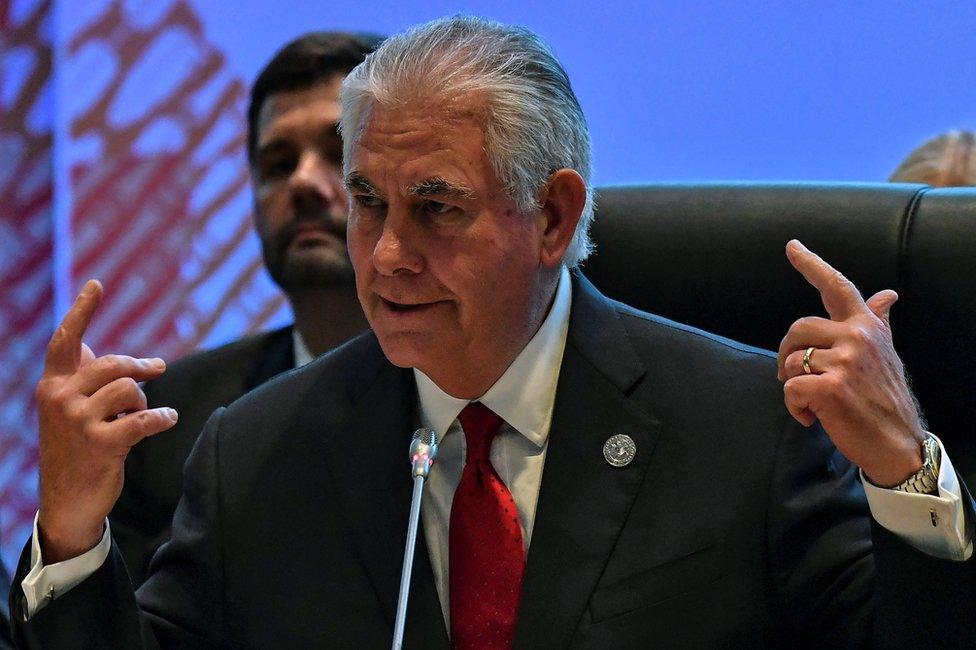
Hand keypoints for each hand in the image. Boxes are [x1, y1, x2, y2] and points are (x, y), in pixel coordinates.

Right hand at [36, 280, 177, 562]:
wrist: (66, 502)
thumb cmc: (74, 449)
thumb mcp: (68, 410)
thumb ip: (80, 378)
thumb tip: (91, 343)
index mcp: (51, 387)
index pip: (65, 342)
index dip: (82, 311)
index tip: (96, 284)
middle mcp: (59, 400)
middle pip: (112, 364)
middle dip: (140, 366)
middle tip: (159, 368)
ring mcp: (79, 423)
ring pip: (129, 389)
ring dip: (143, 400)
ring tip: (140, 413)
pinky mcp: (102, 445)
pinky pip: (145, 419)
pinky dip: (162, 417)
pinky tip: (170, 419)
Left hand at [777, 240, 924, 486]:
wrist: (897, 442)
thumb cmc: (884, 398)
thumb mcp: (884, 354)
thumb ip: (878, 323)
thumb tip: (886, 294)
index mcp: (867, 326)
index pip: (837, 287)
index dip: (812, 264)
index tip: (792, 246)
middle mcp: (857, 336)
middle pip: (796, 329)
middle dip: (786, 355)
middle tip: (793, 377)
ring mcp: (845, 360)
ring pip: (791, 361)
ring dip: (793, 386)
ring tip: (813, 402)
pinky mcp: (831, 386)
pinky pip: (789, 388)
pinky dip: (793, 407)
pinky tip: (811, 417)